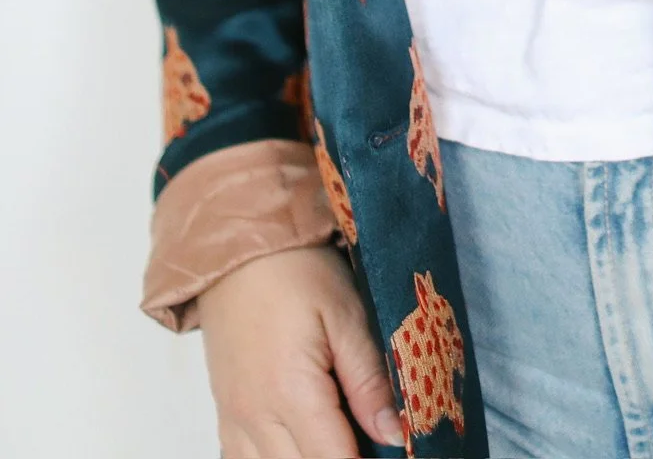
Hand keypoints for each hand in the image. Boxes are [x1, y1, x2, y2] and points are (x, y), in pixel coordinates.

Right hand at [198, 242, 404, 456]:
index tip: (395, 450)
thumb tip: (394, 434)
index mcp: (291, 393)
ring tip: (343, 440)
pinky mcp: (224, 413)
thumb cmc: (298, 271)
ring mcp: (234, 419)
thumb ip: (369, 381)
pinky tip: (302, 445)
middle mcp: (255, 418)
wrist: (239, 247)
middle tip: (374, 443)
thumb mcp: (346, 315)